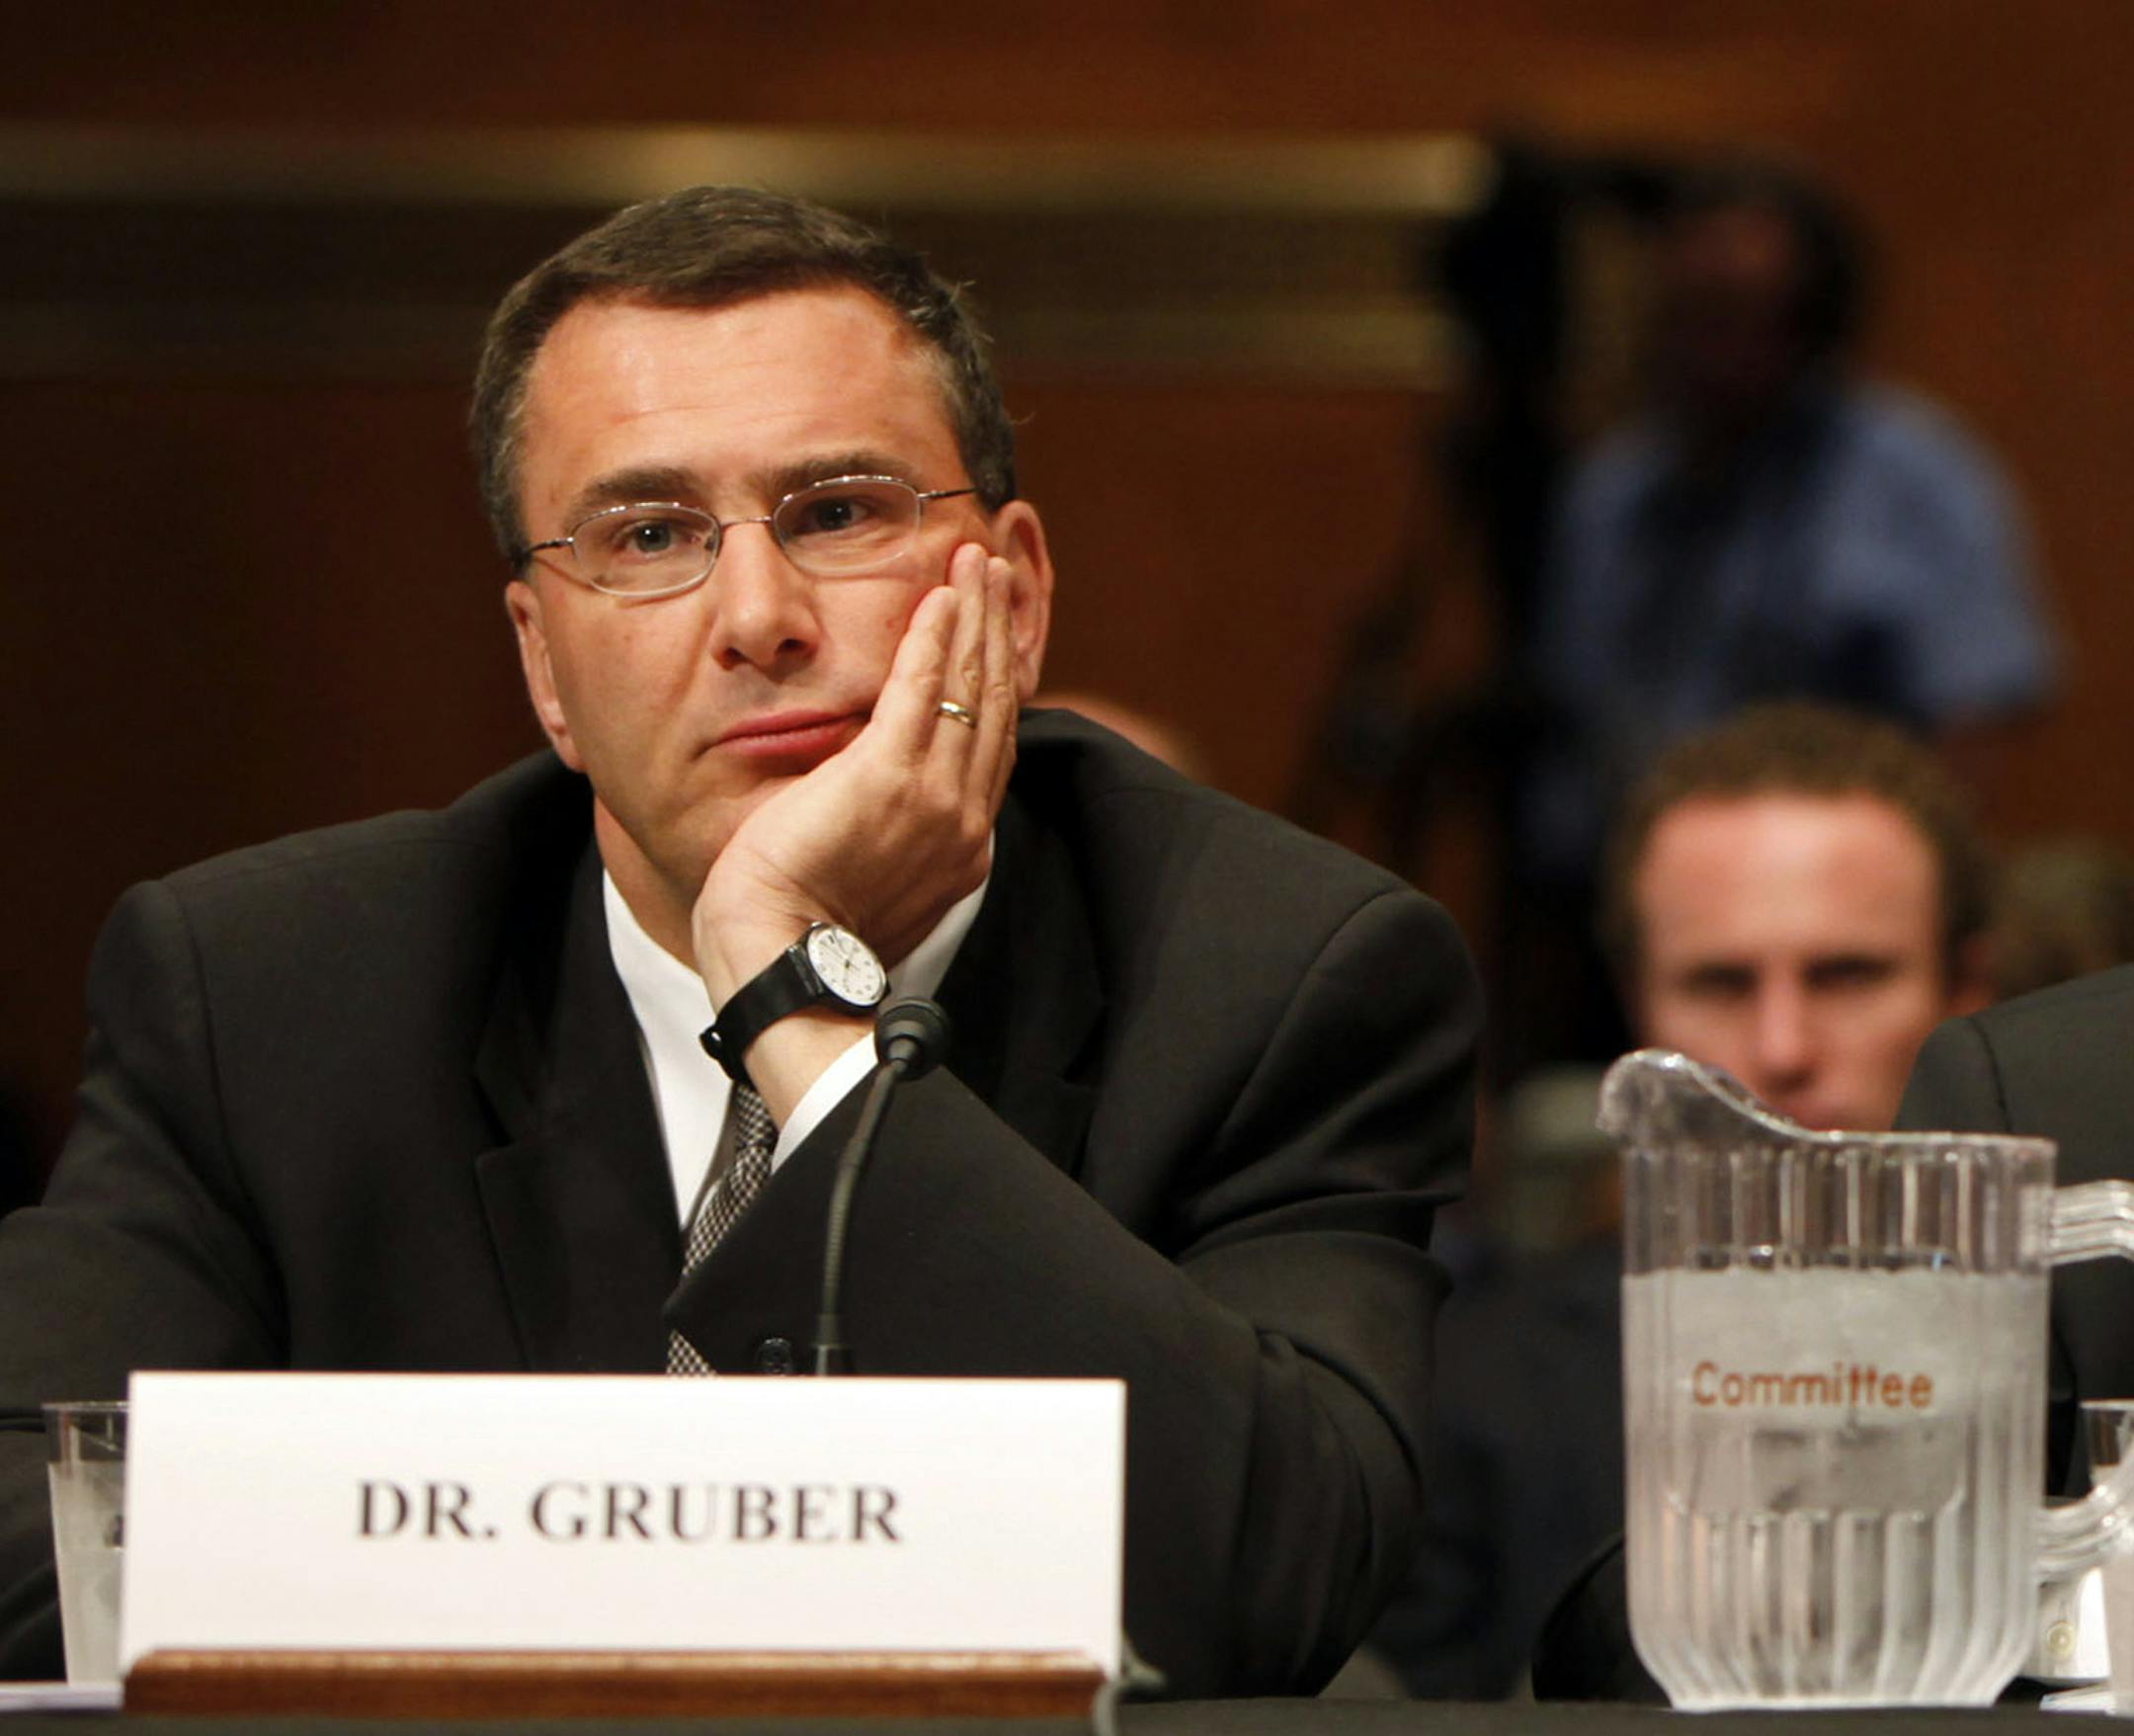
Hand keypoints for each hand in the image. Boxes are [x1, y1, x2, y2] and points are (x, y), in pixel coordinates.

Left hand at [690, 542, 1017, 1114]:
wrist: (779, 958)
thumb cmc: (801, 931)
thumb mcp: (869, 882)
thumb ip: (890, 838)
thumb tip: (877, 809)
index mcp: (962, 849)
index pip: (990, 747)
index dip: (995, 681)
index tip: (994, 634)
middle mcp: (963, 820)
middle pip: (992, 704)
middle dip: (997, 629)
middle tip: (996, 571)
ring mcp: (934, 797)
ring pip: (968, 685)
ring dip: (976, 613)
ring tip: (977, 560)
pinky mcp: (889, 775)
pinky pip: (923, 687)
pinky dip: (936, 635)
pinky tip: (942, 593)